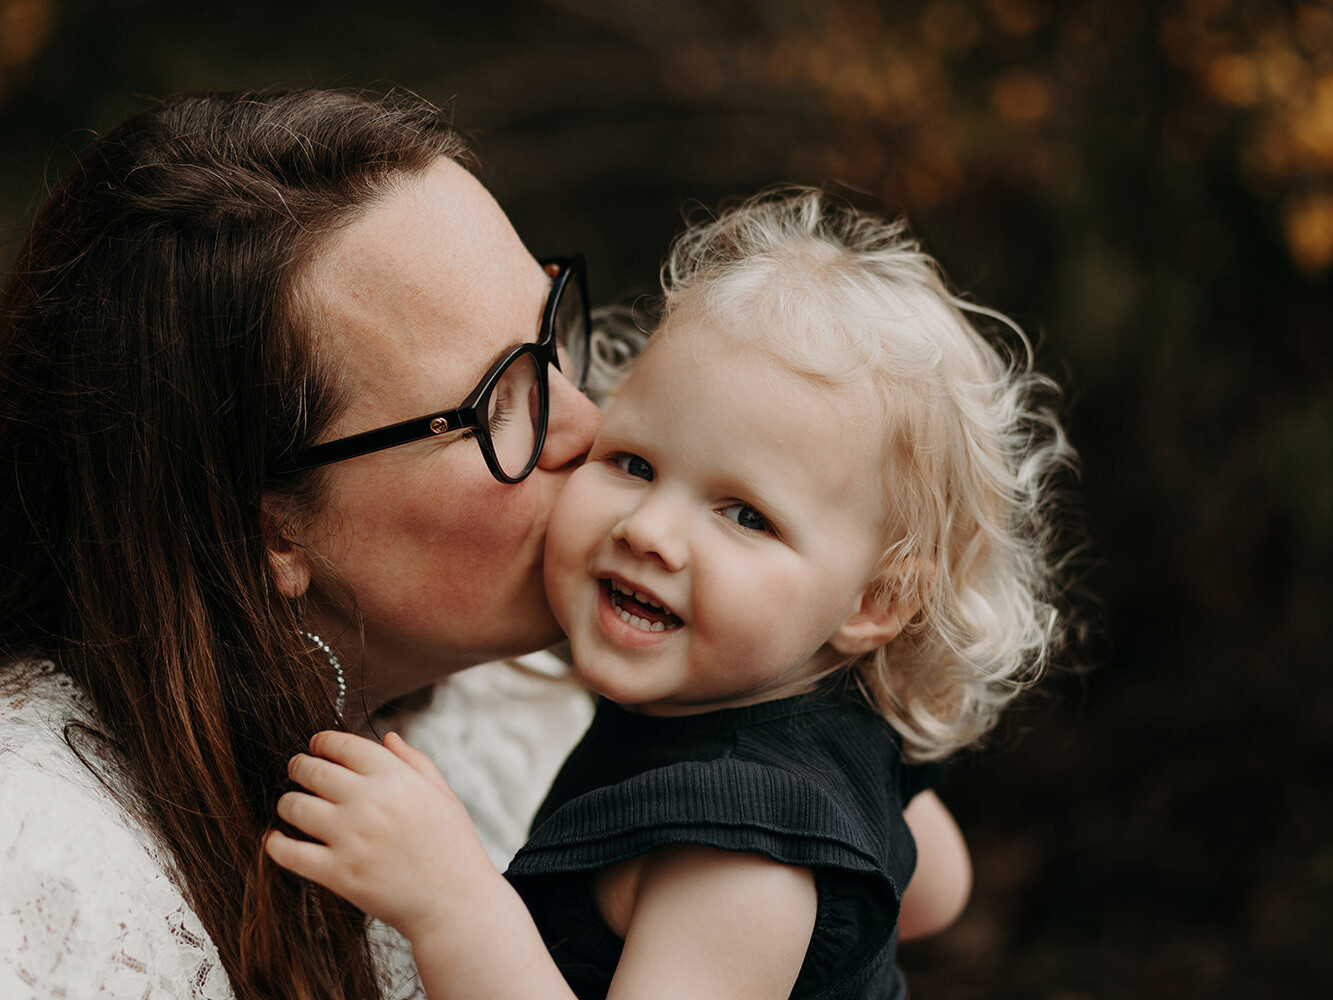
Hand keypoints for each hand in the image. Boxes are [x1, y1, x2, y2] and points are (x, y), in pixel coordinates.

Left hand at [264, 730, 501, 941]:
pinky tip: (276, 840)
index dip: (323, 741)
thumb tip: (389, 737)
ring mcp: (350, 837)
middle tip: (296, 769)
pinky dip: (275, 844)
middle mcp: (369, 802)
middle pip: (313, 771)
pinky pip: (289, 853)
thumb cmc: (453, 846)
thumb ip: (415, 762)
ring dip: (286, 802)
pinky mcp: (337, 873)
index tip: (316, 745)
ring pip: (294, 806)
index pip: (344, 745)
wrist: (454, 901)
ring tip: (290, 805)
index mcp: (396, 778)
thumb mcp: (443, 794)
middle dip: (299, 766)